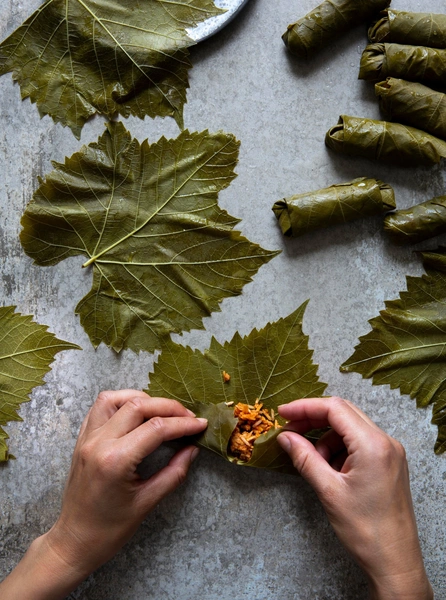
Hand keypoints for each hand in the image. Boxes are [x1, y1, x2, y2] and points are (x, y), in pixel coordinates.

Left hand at [0, 390, 206, 599]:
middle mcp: (98, 443)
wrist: (74, 542)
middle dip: (168, 407)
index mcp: (115, 460)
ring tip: (162, 411)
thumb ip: (174, 472)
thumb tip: (193, 449)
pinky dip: (121, 402)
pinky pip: (100, 407)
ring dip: (142, 399)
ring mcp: (86, 438)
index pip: (156, 428)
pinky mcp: (81, 439)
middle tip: (188, 417)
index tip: (201, 425)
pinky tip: (136, 413)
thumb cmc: (109, 529)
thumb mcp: (147, 503)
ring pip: (115, 398)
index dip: (183, 424)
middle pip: (138, 406)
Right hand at [277, 397, 432, 599]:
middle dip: (313, 419)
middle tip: (289, 430)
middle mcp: (386, 442)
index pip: (335, 409)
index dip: (305, 407)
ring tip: (312, 460)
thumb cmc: (366, 530)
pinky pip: (358, 443)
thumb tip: (286, 438)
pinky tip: (328, 468)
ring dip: (325, 437)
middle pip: (343, 413)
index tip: (283, 413)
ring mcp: (390, 452)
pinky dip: (338, 449)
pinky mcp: (388, 463)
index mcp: (374, 445)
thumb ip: (305, 458)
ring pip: (350, 428)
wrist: (394, 561)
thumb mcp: (328, 491)